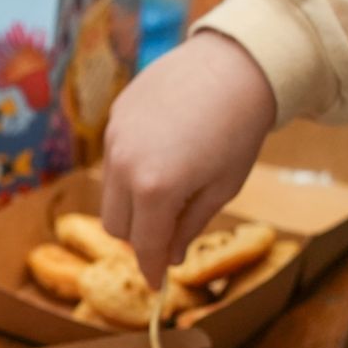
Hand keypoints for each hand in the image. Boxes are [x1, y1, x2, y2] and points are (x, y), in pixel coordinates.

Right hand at [101, 31, 276, 286]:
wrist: (234, 64)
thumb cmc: (238, 129)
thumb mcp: (223, 187)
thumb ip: (190, 226)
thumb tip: (171, 255)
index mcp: (155, 189)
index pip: (144, 244)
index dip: (151, 268)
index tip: (156, 283)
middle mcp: (124, 166)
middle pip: (115, 225)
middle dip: (139, 236)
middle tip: (167, 233)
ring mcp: (114, 140)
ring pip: (110, 193)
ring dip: (132, 203)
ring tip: (168, 186)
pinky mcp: (114, 118)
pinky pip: (114, 159)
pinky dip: (131, 169)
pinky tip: (163, 151)